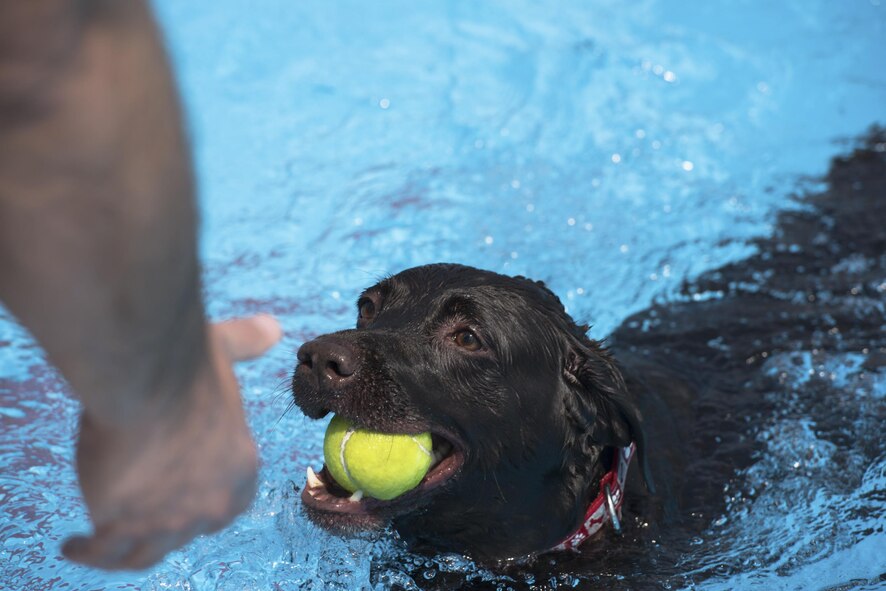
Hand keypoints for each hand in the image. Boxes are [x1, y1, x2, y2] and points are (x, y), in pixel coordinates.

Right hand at [62, 314, 281, 569]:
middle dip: (168, 528)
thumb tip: (272, 327)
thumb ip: (247, 343)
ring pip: (145, 553)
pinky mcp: (120, 523)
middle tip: (143, 517)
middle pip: (187, 531)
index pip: (229, 506)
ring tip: (99, 543)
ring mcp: (168, 520)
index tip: (189, 504)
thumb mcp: (226, 351)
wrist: (146, 378)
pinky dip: (89, 552)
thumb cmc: (187, 361)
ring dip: (124, 552)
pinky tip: (74, 544)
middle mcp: (211, 503)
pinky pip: (105, 553)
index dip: (208, 508)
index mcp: (242, 468)